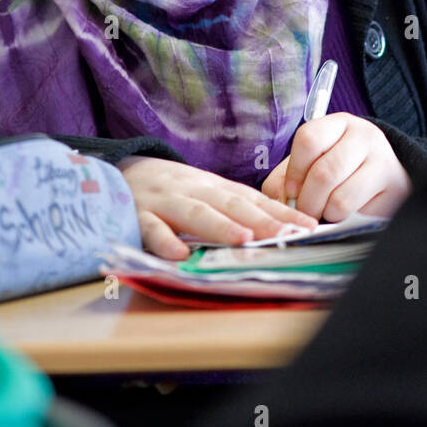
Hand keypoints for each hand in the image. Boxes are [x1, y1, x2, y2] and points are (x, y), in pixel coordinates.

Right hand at [118, 155, 317, 260]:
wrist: (117, 171)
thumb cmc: (169, 190)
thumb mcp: (203, 193)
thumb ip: (232, 208)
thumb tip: (277, 227)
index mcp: (213, 187)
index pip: (253, 199)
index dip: (281, 212)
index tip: (310, 226)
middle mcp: (193, 191)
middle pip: (231, 204)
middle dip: (261, 220)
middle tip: (287, 234)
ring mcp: (165, 202)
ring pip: (195, 213)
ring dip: (220, 226)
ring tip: (244, 239)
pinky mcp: (136, 215)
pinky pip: (150, 229)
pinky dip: (164, 241)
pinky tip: (179, 256)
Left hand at [261, 114, 410, 220]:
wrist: (383, 180)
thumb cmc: (339, 171)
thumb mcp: (309, 166)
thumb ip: (285, 178)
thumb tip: (278, 198)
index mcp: (338, 123)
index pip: (309, 138)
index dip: (294, 170)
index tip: (291, 190)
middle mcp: (363, 135)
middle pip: (323, 172)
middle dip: (306, 200)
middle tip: (304, 210)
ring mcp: (382, 159)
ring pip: (338, 196)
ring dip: (324, 211)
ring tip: (325, 210)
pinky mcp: (392, 186)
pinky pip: (354, 209)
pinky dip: (340, 217)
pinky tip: (343, 212)